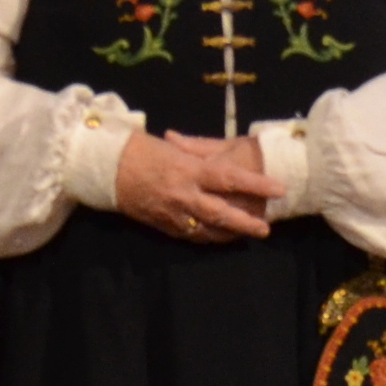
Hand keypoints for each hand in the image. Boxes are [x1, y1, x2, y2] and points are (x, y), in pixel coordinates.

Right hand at [117, 130, 278, 242]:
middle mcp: (184, 195)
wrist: (106, 168)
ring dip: (228, 234)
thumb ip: (199, 156)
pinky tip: (217, 236)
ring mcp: (173, 213)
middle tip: (265, 229)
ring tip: (246, 235)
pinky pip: (190, 235)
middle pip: (222, 214)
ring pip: (207, 231)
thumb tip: (219, 160)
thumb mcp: (174, 149)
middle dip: (246, 223)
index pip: (231, 179)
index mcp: (190, 171)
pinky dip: (206, 236)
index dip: (256, 185)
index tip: (278, 189)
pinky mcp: (162, 225)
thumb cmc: (141, 149)